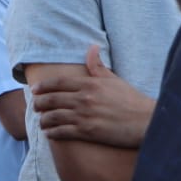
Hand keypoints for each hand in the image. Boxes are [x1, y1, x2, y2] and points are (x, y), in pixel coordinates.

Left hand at [31, 44, 155, 147]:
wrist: (146, 121)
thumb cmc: (132, 100)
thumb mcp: (114, 80)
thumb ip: (98, 66)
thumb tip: (91, 47)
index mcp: (89, 84)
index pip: (58, 83)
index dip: (44, 86)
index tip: (35, 89)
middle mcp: (84, 99)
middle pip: (52, 99)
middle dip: (39, 103)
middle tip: (34, 105)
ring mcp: (84, 116)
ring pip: (54, 117)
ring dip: (43, 119)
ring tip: (41, 121)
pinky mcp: (87, 132)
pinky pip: (62, 132)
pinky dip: (52, 133)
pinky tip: (49, 133)